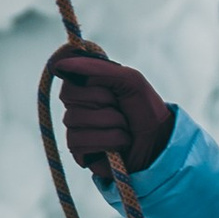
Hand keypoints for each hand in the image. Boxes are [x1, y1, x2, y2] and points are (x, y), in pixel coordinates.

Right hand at [47, 46, 173, 180]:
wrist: (159, 143)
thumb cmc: (145, 109)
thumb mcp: (130, 80)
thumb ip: (98, 68)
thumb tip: (59, 65)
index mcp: (86, 86)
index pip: (68, 77)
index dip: (93, 83)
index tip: (112, 89)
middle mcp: (76, 106)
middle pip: (68, 96)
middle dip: (104, 101)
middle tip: (121, 108)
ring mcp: (75, 129)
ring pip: (74, 119)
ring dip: (111, 123)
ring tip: (125, 129)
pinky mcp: (78, 152)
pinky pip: (78, 142)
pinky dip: (107, 141)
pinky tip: (118, 146)